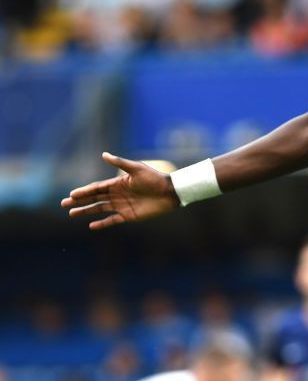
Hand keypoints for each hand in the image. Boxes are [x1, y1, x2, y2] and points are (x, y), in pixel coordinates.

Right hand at [61, 152, 179, 229]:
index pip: (96, 188)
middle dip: (79, 201)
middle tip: (64, 205)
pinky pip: (112, 220)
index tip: (71, 195)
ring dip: (86, 211)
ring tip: (72, 214)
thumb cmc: (155, 178)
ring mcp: (122, 205)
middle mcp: (118, 194)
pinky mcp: (129, 216)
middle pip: (94, 198)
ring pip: (99, 209)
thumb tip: (103, 154)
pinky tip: (91, 226)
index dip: (83, 191)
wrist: (170, 192)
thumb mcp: (137, 169)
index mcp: (118, 183)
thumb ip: (120, 163)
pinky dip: (102, 223)